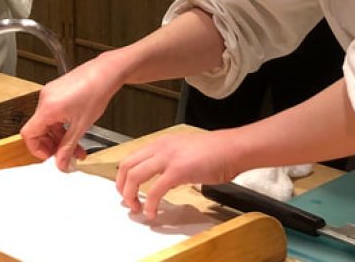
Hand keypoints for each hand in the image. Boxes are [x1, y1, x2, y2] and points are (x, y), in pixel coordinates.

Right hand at [19, 52, 125, 171]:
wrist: (105, 73)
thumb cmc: (95, 92)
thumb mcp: (81, 126)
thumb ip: (68, 147)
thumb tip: (61, 163)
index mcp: (47, 108)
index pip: (28, 134)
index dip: (37, 149)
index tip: (50, 156)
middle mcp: (45, 99)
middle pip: (38, 129)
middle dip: (51, 145)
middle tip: (64, 154)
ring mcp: (50, 94)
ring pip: (47, 122)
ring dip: (59, 137)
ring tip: (76, 148)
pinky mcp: (56, 91)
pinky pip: (53, 113)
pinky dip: (61, 125)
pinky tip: (74, 132)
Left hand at [115, 131, 241, 220]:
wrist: (233, 148)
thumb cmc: (216, 151)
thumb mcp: (184, 151)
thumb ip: (170, 162)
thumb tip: (163, 179)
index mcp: (161, 143)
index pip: (131, 157)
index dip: (124, 176)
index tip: (127, 190)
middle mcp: (160, 147)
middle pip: (126, 166)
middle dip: (122, 187)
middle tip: (128, 201)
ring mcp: (168, 158)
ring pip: (134, 176)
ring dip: (131, 196)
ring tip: (137, 208)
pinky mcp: (178, 171)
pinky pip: (154, 190)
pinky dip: (150, 204)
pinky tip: (153, 212)